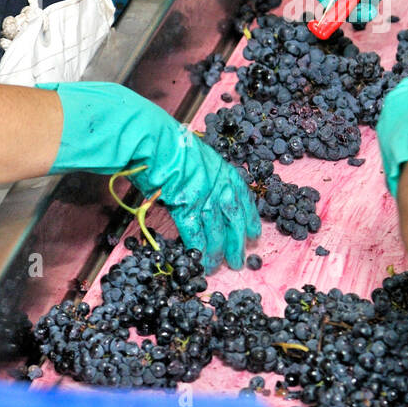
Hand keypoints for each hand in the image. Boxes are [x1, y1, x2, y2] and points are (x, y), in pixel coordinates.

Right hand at [40, 82, 259, 269]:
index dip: (249, 217)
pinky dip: (197, 249)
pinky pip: (195, 232)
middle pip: (233, 218)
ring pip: (215, 229)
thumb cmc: (167, 145)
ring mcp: (203, 194)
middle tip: (238, 261)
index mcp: (222, 169)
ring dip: (217, 251)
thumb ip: (200, 179)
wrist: (152, 140)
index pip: (242, 197)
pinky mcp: (186, 204)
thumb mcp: (193, 159)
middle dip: (237, 241)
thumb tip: (199, 194)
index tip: (254, 233)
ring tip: (217, 266)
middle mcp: (217, 183)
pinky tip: (199, 261)